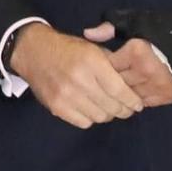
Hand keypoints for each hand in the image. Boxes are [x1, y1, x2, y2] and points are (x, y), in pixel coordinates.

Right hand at [9, 23, 142, 128]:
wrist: (33, 52)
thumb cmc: (68, 49)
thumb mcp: (92, 48)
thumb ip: (111, 65)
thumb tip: (132, 86)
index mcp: (92, 61)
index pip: (119, 90)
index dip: (132, 101)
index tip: (137, 105)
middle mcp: (79, 79)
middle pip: (111, 106)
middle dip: (123, 110)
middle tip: (126, 109)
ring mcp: (66, 95)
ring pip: (99, 117)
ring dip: (107, 115)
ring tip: (108, 108)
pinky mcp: (56, 107)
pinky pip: (84, 122)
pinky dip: (91, 118)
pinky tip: (91, 109)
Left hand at [84, 22, 171, 107]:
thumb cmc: (162, 30)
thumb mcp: (136, 22)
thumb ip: (110, 28)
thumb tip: (87, 34)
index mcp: (136, 51)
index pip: (109, 65)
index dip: (103, 66)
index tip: (100, 65)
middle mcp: (145, 70)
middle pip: (117, 83)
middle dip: (109, 82)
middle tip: (104, 81)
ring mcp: (156, 85)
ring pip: (128, 96)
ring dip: (121, 95)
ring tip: (115, 91)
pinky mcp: (166, 96)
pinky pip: (142, 103)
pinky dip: (136, 100)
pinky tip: (132, 95)